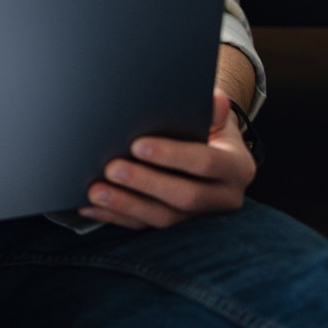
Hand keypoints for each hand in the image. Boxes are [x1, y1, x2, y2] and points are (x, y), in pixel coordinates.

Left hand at [77, 90, 256, 231]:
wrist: (213, 153)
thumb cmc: (209, 128)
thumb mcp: (217, 116)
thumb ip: (215, 110)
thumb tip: (215, 100)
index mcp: (237, 167)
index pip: (206, 163)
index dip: (172, 155)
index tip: (138, 145)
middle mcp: (224, 197)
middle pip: (184, 197)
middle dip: (145, 182)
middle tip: (111, 168)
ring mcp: (199, 217)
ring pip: (162, 218)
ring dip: (126, 204)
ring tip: (95, 190)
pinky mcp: (176, 226)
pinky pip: (143, 226)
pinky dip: (115, 217)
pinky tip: (91, 207)